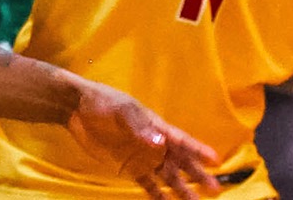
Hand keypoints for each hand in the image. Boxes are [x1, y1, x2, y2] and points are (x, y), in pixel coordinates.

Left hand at [66, 79, 221, 199]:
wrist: (76, 108)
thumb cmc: (101, 102)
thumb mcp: (120, 110)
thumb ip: (139, 127)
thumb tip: (159, 144)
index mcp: (156, 126)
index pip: (181, 140)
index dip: (198, 150)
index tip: (216, 161)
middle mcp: (154, 143)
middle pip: (180, 162)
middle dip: (197, 175)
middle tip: (215, 189)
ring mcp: (142, 156)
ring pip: (167, 176)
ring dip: (181, 189)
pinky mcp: (128, 166)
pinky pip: (147, 183)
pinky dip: (158, 195)